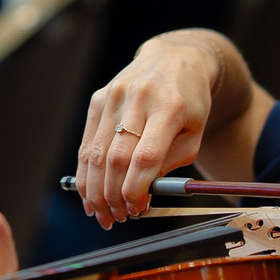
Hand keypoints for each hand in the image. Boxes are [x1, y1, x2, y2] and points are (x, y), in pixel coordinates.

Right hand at [74, 31, 242, 227]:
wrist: (174, 60)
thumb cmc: (189, 103)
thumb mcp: (194, 133)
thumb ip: (170, 164)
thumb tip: (140, 195)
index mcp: (170, 107)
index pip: (145, 156)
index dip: (136, 189)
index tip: (136, 210)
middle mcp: (138, 98)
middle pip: (116, 158)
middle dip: (113, 196)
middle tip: (116, 219)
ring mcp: (114, 96)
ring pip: (96, 153)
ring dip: (95, 191)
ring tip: (102, 214)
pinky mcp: (98, 99)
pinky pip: (87, 143)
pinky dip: (85, 173)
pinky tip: (89, 194)